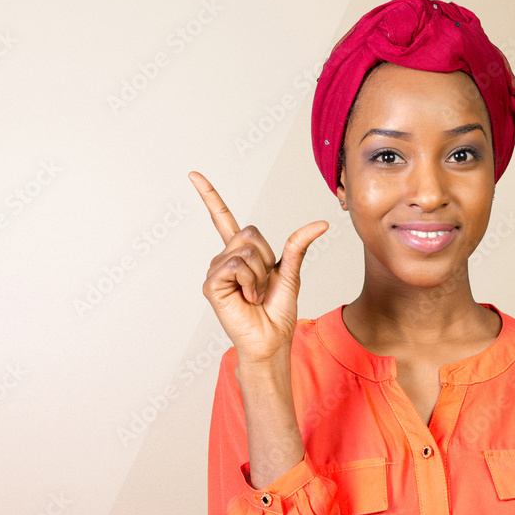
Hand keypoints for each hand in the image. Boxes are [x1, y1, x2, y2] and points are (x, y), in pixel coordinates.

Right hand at [189, 171, 328, 363]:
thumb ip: (297, 245)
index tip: (194, 175)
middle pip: (249, 233)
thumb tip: (321, 222)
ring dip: (259, 275)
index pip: (223, 218)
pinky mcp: (211, 284)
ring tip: (255, 295)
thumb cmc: (277, 311)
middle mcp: (224, 258)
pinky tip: (246, 299)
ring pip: (244, 251)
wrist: (271, 340)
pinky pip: (235, 266)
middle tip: (263, 285)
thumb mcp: (290, 272)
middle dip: (265, 258)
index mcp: (240, 253)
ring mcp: (216, 271)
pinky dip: (249, 282)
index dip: (209, 196)